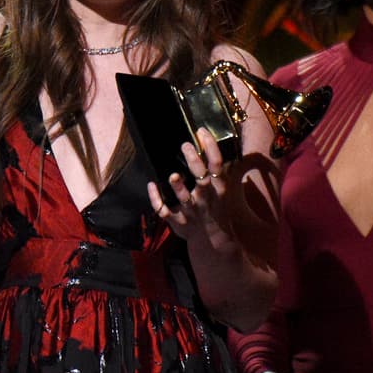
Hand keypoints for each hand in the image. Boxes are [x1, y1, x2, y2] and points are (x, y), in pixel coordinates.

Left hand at [148, 128, 233, 251]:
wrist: (215, 241)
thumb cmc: (215, 207)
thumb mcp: (221, 189)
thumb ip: (216, 169)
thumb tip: (209, 143)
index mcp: (218, 188)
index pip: (217, 165)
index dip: (211, 147)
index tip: (201, 131)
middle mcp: (205, 198)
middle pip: (202, 180)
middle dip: (195, 163)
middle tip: (185, 146)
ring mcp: (191, 211)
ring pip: (185, 199)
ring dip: (179, 187)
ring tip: (173, 175)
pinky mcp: (178, 222)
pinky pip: (165, 211)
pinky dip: (156, 200)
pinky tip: (151, 185)